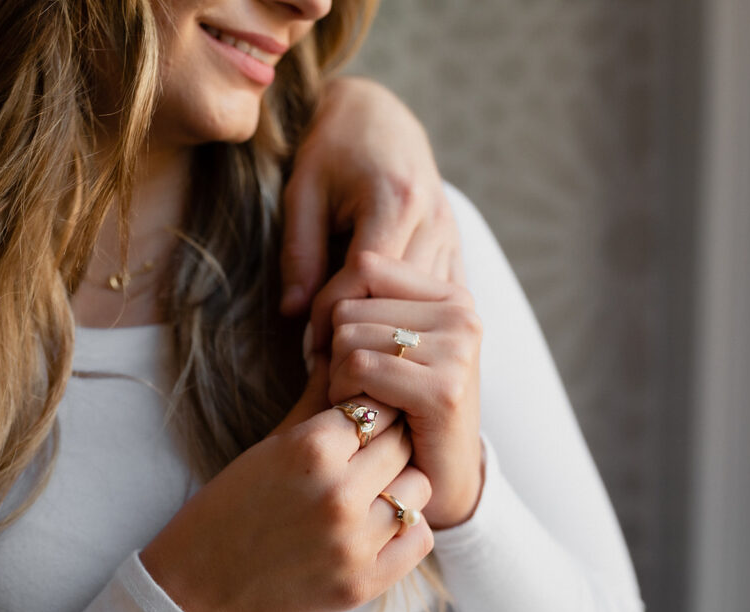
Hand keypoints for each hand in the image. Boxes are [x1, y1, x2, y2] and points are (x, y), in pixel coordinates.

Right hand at [139, 357, 433, 611]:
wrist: (201, 586)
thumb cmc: (230, 506)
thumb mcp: (269, 444)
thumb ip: (315, 399)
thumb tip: (343, 350)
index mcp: (310, 449)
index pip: (377, 405)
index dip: (372, 407)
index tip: (364, 414)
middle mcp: (338, 493)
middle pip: (402, 442)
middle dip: (389, 440)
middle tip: (370, 449)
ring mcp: (354, 542)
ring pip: (418, 488)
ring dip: (400, 482)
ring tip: (374, 486)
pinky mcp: (364, 583)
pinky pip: (420, 538)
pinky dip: (407, 527)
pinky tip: (380, 522)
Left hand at [280, 77, 464, 338]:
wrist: (377, 114)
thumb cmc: (332, 148)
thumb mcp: (303, 192)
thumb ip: (300, 252)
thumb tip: (293, 315)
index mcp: (396, 201)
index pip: (366, 276)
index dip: (334, 312)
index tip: (307, 337)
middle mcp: (434, 220)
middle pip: (402, 296)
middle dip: (364, 330)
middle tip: (328, 359)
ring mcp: (451, 234)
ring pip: (429, 304)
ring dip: (391, 330)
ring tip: (353, 354)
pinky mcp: (456, 244)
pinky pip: (441, 296)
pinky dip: (415, 319)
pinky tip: (387, 336)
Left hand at [327, 251, 483, 528]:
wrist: (442, 482)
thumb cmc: (400, 411)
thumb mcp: (382, 346)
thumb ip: (356, 307)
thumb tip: (297, 296)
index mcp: (450, 293)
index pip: (363, 264)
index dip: (329, 304)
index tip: (330, 348)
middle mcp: (462, 312)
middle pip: (348, 303)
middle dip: (333, 350)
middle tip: (355, 389)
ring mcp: (458, 348)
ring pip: (347, 335)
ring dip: (337, 377)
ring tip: (365, 404)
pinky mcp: (443, 387)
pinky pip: (358, 367)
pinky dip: (344, 395)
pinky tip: (365, 417)